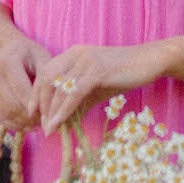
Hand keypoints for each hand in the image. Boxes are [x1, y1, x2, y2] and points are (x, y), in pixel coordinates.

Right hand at [0, 29, 51, 129]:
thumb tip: (45, 109)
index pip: (22, 91)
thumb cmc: (30, 56)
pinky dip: (14, 124)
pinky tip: (27, 124)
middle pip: (13, 105)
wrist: (6, 51)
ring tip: (38, 123)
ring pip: (6, 114)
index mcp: (7, 63)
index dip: (37, 106)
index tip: (50, 113)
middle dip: (31, 117)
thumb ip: (44, 82)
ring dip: (23, 122)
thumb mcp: (42, 60)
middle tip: (45, 121)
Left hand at [28, 42, 171, 133]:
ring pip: (59, 87)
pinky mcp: (96, 71)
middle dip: (40, 102)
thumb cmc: (124, 74)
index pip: (46, 72)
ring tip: (48, 128)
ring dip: (51, 110)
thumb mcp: (97, 88)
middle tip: (39, 123)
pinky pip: (74, 93)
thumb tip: (64, 121)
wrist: (150, 61)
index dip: (36, 92)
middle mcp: (75, 54)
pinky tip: (59, 122)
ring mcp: (86, 61)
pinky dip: (64, 109)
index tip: (33, 112)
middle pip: (47, 78)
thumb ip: (80, 101)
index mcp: (73, 54)